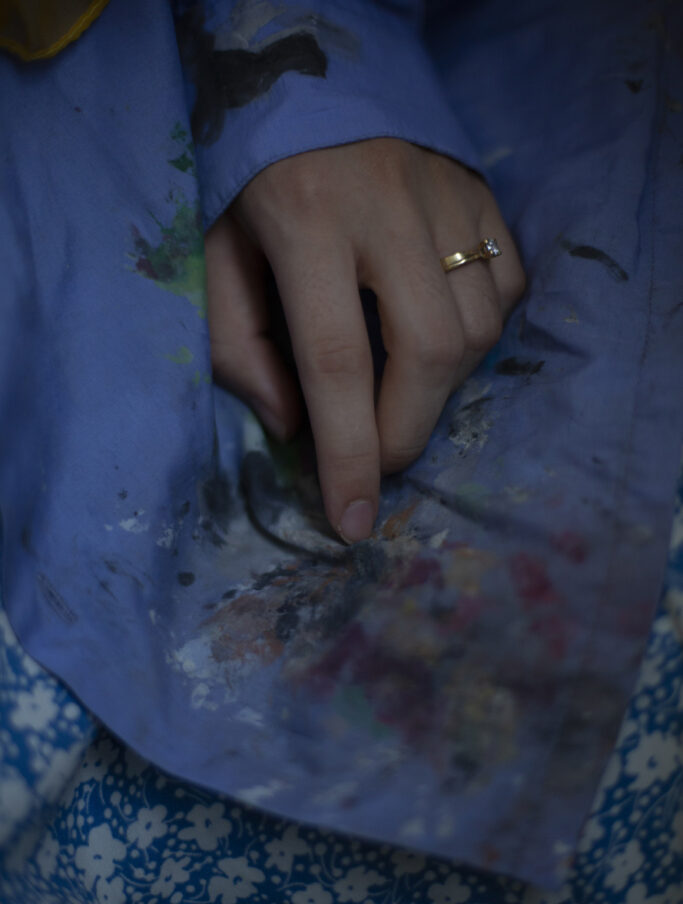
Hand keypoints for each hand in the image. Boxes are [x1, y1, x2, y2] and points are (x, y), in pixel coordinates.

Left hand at [205, 139, 524, 541]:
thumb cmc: (256, 187)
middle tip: (377, 458)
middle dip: (405, 431)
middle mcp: (385, 208)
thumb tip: (295, 428)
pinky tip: (433, 330)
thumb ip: (241, 349)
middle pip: (426, 352)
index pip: (335, 360)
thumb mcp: (218, 261)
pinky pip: (504, 292)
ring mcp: (448, 197)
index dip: (347, 454)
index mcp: (303, 221)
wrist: (316, 84)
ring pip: (476, 330)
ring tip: (397, 384)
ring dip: (439, 386)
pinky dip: (476, 334)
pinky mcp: (486, 195)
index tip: (352, 522)